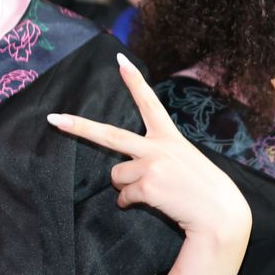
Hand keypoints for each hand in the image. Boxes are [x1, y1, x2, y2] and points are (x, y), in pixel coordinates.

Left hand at [48, 52, 252, 254]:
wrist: (220, 214)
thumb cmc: (205, 190)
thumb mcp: (186, 162)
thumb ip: (158, 159)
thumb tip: (126, 177)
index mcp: (169, 137)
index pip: (149, 102)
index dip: (134, 81)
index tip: (119, 60)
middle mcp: (157, 147)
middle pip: (109, 134)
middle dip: (78, 127)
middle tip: (54, 119)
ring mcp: (151, 165)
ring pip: (116, 176)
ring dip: (127, 187)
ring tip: (154, 192)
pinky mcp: (147, 186)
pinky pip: (124, 197)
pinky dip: (131, 203)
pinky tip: (153, 203)